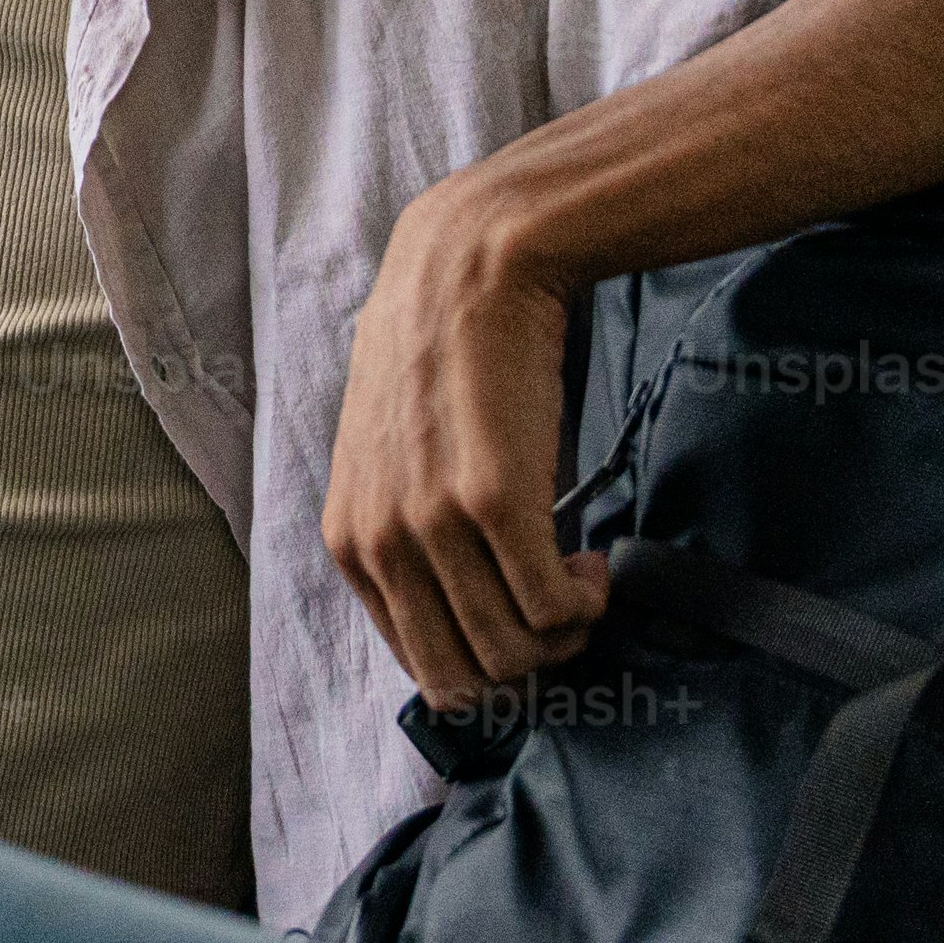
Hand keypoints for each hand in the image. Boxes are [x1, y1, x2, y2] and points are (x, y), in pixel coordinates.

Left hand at [323, 172, 603, 706]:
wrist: (471, 265)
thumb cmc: (445, 356)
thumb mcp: (393, 456)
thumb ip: (408, 531)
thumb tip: (466, 605)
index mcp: (349, 541)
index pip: (421, 664)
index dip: (486, 659)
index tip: (522, 617)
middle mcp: (380, 542)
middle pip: (467, 677)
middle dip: (528, 662)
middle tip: (562, 608)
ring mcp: (432, 526)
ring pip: (515, 652)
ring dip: (565, 632)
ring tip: (579, 577)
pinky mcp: (493, 501)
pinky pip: (551, 608)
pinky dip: (585, 601)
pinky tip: (594, 560)